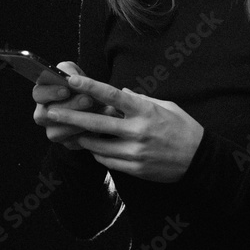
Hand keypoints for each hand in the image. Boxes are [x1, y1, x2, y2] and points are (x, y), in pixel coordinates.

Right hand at [33, 62, 118, 150]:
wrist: (95, 101)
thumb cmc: (80, 84)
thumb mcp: (74, 72)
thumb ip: (70, 72)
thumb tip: (71, 79)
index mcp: (42, 94)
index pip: (38, 94)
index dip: (51, 93)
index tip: (67, 90)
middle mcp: (43, 114)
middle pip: (46, 115)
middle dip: (69, 107)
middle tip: (88, 100)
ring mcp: (53, 130)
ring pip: (57, 132)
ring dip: (79, 122)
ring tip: (100, 111)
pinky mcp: (67, 143)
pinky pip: (74, 142)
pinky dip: (88, 134)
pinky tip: (102, 124)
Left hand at [44, 74, 203, 182]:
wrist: (199, 159)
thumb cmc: (183, 128)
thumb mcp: (166, 106)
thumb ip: (141, 100)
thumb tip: (122, 92)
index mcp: (145, 111)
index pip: (112, 96)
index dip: (90, 87)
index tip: (72, 80)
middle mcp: (137, 131)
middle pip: (96, 123)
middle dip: (70, 116)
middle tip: (50, 112)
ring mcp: (135, 152)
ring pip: (97, 146)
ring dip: (83, 138)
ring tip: (71, 132)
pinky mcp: (134, 169)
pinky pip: (107, 161)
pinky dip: (98, 153)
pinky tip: (93, 148)